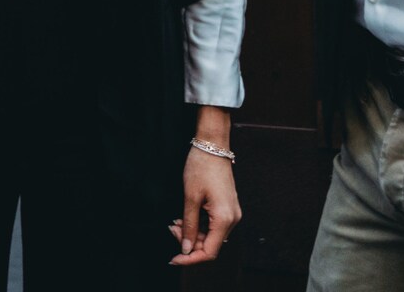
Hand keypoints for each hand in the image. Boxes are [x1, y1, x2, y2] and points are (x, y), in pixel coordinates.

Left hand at [173, 119, 239, 265]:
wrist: (213, 145)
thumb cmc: (201, 167)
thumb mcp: (190, 198)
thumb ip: (188, 226)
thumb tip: (185, 248)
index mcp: (225, 219)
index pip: (209, 252)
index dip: (191, 258)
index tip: (174, 258)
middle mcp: (233, 219)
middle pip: (209, 244)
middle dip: (188, 242)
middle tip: (170, 228)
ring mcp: (232, 213)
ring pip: (210, 235)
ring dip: (192, 233)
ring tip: (174, 222)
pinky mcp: (228, 207)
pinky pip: (213, 225)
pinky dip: (198, 225)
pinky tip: (185, 218)